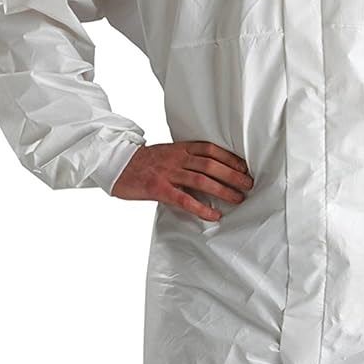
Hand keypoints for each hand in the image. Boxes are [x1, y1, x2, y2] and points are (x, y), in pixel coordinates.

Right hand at [111, 141, 253, 220]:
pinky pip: (184, 199)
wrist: (115, 164)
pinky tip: (213, 215)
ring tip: (238, 199)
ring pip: (201, 180)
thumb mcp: (166, 154)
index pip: (210, 149)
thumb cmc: (142, 163)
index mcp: (179, 148)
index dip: (230, 158)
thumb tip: (208, 172)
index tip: (244, 167)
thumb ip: (185, 160)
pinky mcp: (158, 188)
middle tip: (248, 184)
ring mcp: (167, 173)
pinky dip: (201, 208)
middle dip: (232, 175)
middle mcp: (176, 158)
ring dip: (223, 190)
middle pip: (210, 164)